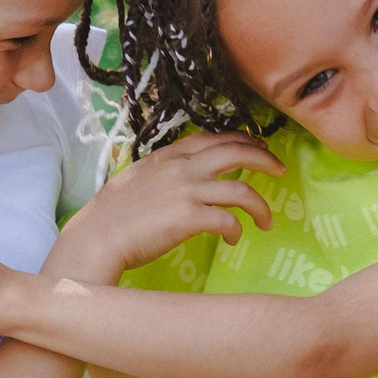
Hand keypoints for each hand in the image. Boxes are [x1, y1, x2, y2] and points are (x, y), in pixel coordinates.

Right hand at [49, 132, 284, 283]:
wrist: (97, 237)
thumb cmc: (112, 214)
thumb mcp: (138, 178)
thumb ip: (165, 172)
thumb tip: (185, 175)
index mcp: (169, 156)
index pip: (215, 138)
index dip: (242, 140)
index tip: (259, 147)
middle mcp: (182, 168)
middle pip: (237, 153)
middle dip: (265, 159)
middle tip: (280, 170)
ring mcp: (187, 191)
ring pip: (242, 190)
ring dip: (260, 206)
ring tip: (267, 221)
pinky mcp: (189, 217)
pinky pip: (228, 220)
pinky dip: (237, 230)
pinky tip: (234, 239)